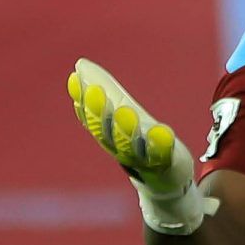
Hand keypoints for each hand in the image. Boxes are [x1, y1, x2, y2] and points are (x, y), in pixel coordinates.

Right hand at [70, 57, 208, 232]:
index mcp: (108, 134)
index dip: (83, 100)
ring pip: (132, 145)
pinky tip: (162, 131)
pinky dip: (160, 145)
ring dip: (127, 129)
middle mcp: (122, 148)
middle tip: (94, 90)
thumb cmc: (138, 142)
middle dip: (100, 112)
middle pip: (107, 131)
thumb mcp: (120, 113)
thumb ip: (103, 91)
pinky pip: (163, 156)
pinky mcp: (168, 164)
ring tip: (125, 111)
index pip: (91, 117)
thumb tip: (80, 64)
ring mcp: (145, 158)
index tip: (76, 79)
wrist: (164, 180)